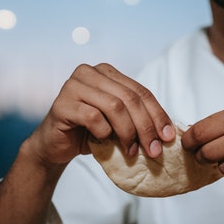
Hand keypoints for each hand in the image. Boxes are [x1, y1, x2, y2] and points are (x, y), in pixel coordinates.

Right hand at [27, 63, 175, 166]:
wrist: (54, 146)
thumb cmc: (87, 133)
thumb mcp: (117, 122)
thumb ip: (136, 117)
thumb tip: (168, 131)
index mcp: (105, 72)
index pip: (140, 91)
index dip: (157, 114)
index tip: (169, 136)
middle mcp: (89, 72)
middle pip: (129, 98)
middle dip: (146, 126)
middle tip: (154, 150)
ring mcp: (73, 86)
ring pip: (114, 106)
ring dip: (128, 132)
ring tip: (131, 152)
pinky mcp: (62, 104)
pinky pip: (93, 117)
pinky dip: (104, 132)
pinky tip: (104, 142)